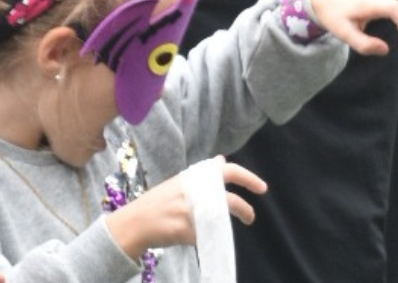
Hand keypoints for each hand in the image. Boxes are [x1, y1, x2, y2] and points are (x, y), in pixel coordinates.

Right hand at [105, 158, 266, 255]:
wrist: (135, 222)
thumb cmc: (157, 202)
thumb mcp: (179, 182)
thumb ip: (202, 174)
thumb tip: (222, 160)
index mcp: (193, 177)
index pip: (226, 172)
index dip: (248, 178)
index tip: (262, 188)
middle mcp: (194, 191)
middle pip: (230, 200)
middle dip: (245, 209)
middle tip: (251, 217)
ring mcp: (191, 211)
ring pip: (222, 219)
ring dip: (229, 225)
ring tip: (232, 229)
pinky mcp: (187, 229)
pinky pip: (205, 235)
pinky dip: (203, 236)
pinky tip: (196, 235)